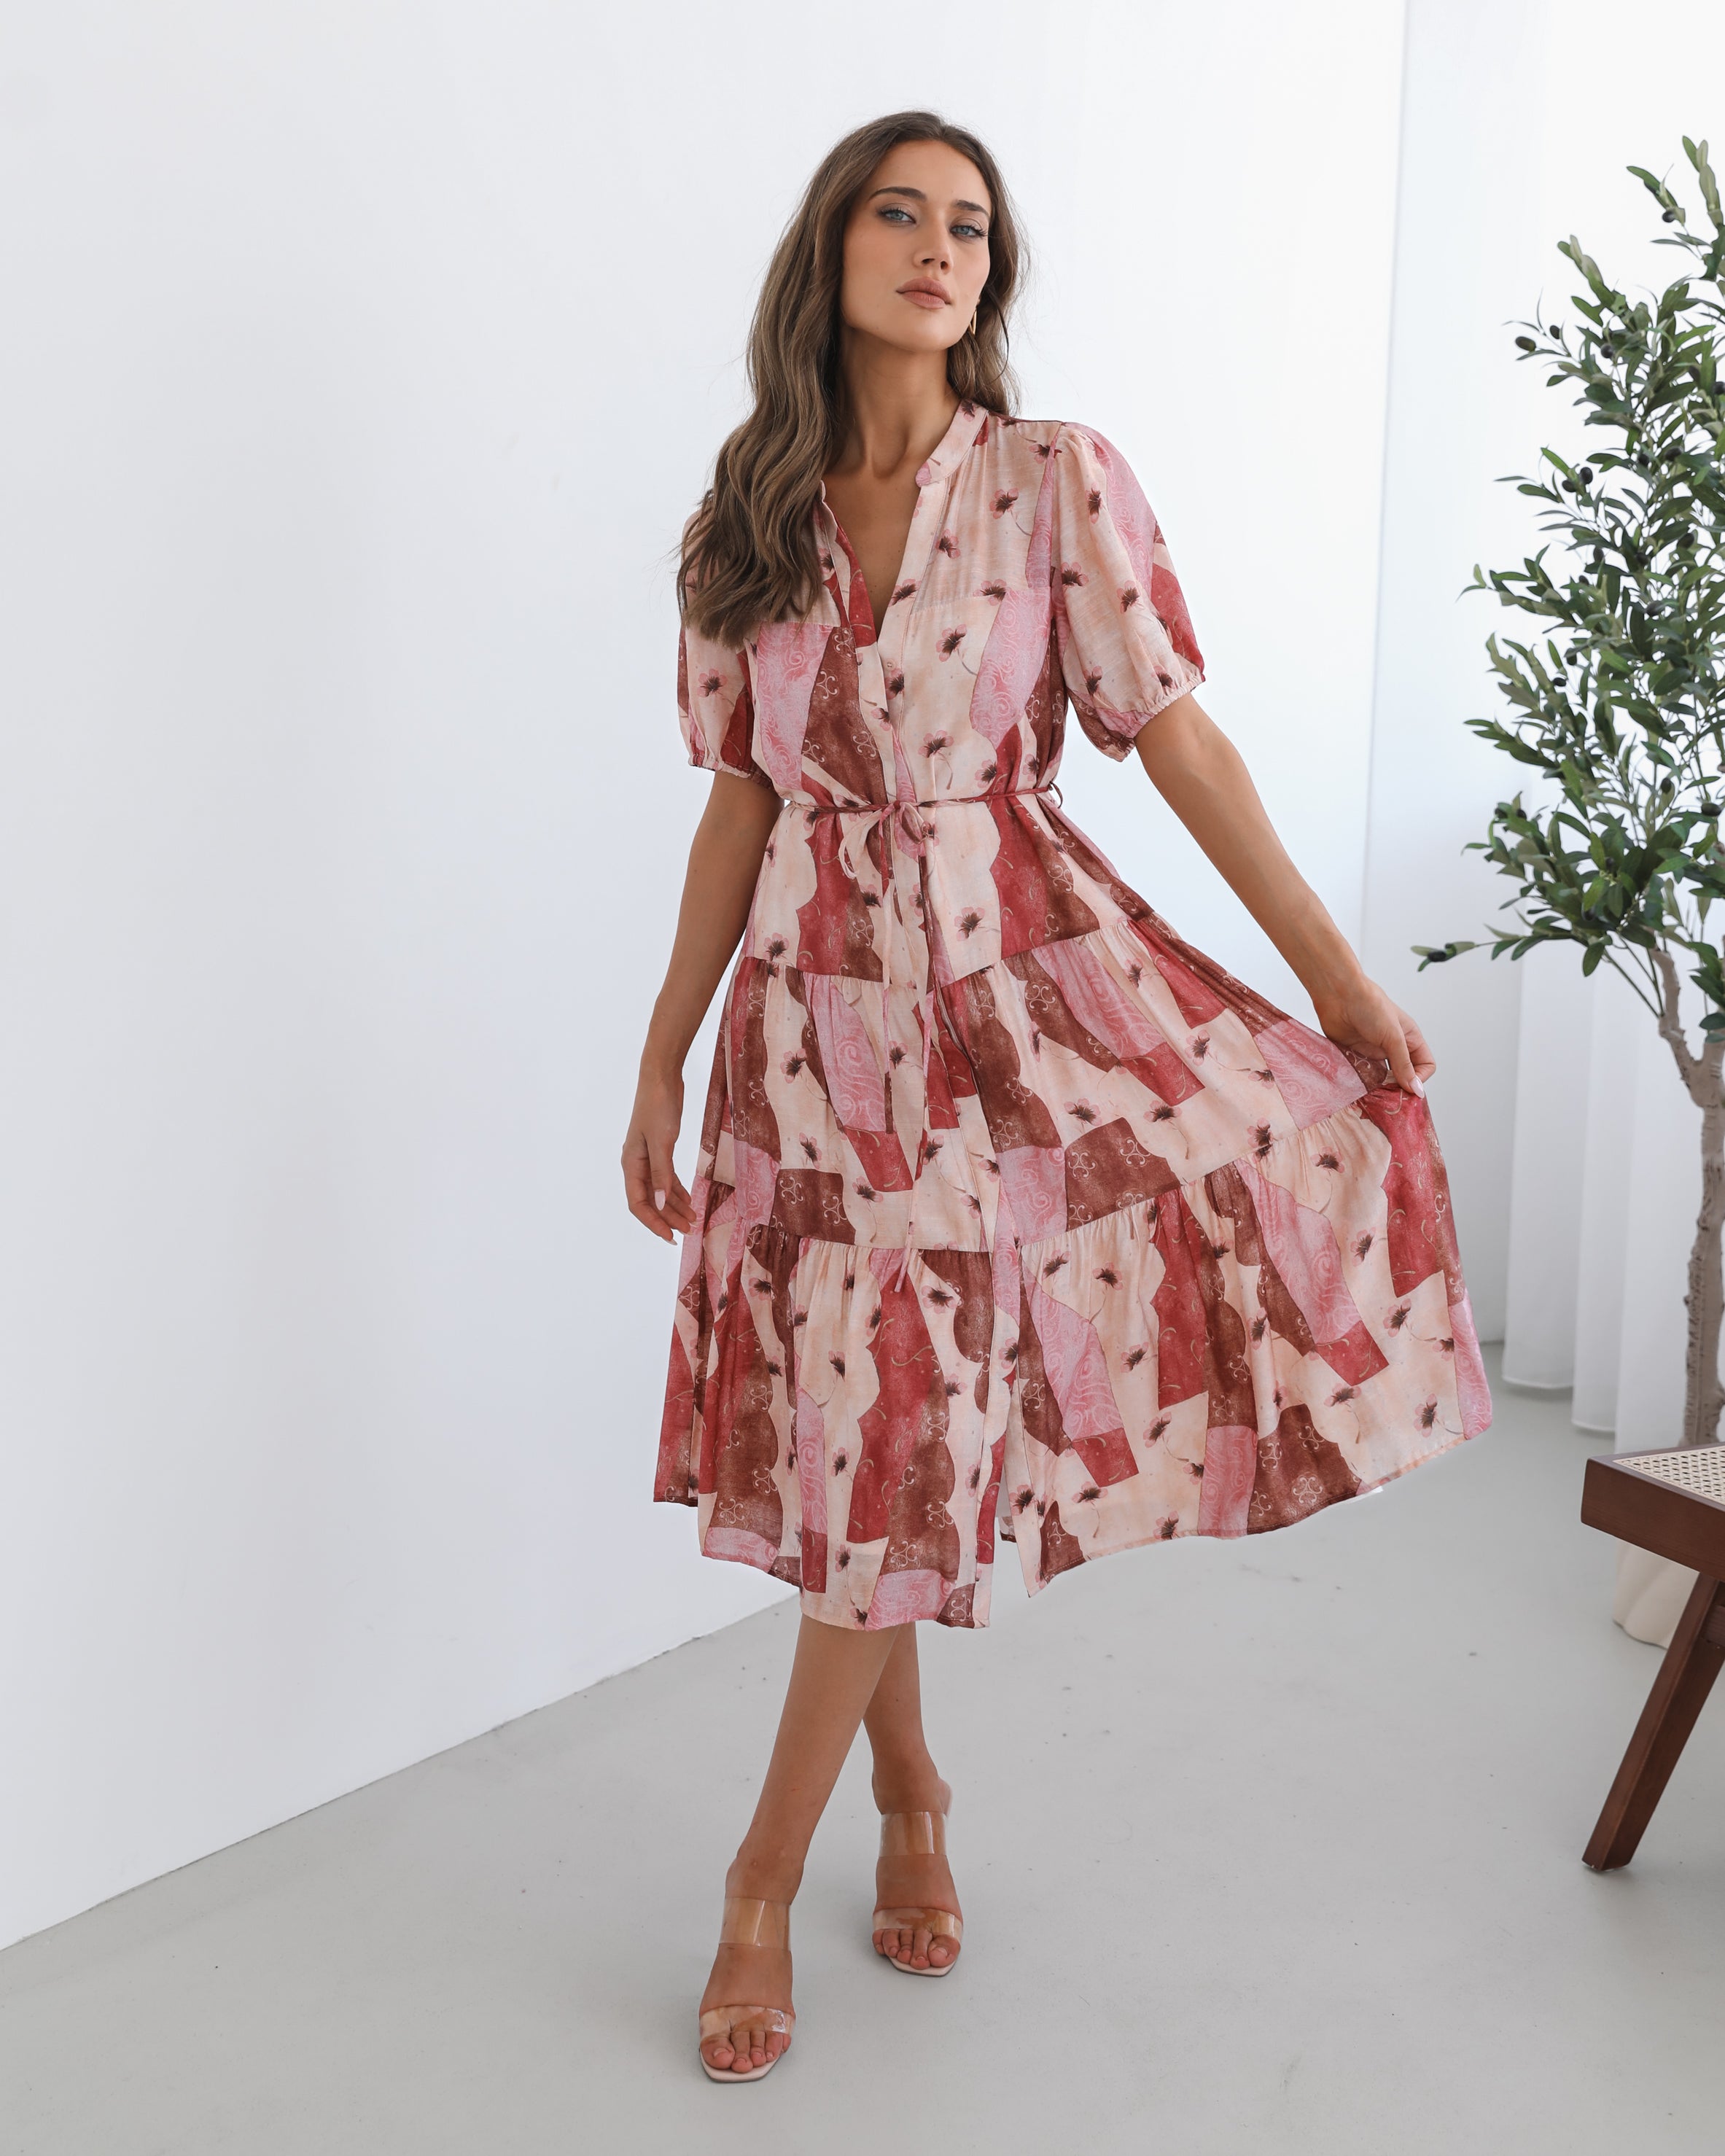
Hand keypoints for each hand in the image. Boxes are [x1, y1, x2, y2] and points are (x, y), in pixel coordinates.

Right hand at [622, 1065, 698, 1242]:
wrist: (661, 1078)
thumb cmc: (659, 1107)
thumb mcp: (662, 1142)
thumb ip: (661, 1174)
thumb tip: (658, 1202)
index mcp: (631, 1165)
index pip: (638, 1203)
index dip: (653, 1222)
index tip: (671, 1236)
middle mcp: (637, 1165)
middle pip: (650, 1200)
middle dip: (668, 1217)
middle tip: (688, 1231)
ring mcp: (648, 1158)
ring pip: (659, 1191)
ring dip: (674, 1206)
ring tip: (692, 1220)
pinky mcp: (660, 1150)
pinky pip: (666, 1178)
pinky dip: (676, 1190)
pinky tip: (688, 1200)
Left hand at [1309, 973, 1434, 1096]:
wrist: (1338, 995)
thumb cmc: (1370, 1007)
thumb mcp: (1393, 1037)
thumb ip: (1404, 1064)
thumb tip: (1417, 1090)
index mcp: (1409, 1039)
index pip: (1425, 1065)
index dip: (1419, 1078)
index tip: (1407, 1090)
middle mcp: (1393, 1047)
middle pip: (1404, 1075)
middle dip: (1400, 1088)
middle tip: (1390, 1099)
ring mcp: (1374, 1052)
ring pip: (1383, 1078)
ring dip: (1380, 1088)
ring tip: (1375, 1097)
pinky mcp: (1356, 1056)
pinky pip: (1363, 1076)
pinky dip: (1363, 1084)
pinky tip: (1360, 1089)